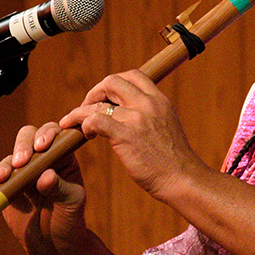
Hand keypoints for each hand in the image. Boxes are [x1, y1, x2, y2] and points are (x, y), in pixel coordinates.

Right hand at [0, 123, 88, 254]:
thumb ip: (61, 188)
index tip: (42, 147)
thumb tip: (47, 175)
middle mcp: (41, 159)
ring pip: (9, 157)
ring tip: (3, 180)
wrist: (53, 246)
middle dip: (22, 146)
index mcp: (63, 156)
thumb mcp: (72, 204)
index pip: (54, 134)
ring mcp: (21, 172)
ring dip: (5, 165)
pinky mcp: (5, 187)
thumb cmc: (69, 221)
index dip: (47, 134)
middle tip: (20, 162)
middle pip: (27, 137)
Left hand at [60, 70, 201, 200]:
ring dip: (80, 112)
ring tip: (72, 122)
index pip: (132, 76)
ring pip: (98, 103)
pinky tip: (86, 134)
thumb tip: (126, 111)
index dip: (113, 83)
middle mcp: (148, 104)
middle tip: (87, 107)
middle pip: (112, 81)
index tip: (106, 97)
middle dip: (94, 92)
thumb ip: (149, 113)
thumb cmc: (172, 160)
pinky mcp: (125, 135)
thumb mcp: (165, 125)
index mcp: (159, 100)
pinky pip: (95, 120)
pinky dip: (84, 124)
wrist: (182, 179)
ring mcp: (136, 118)